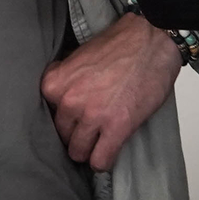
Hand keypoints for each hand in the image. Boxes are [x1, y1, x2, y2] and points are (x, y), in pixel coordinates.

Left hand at [40, 13, 181, 170]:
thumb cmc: (119, 44)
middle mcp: (68, 101)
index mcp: (54, 83)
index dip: (64, 116)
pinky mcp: (117, 128)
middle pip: (62, 136)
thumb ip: (65, 80)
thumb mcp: (77, 58)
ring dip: (89, 149)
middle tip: (90, 128)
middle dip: (76, 134)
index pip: (47, 116)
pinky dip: (103, 160)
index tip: (75, 116)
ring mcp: (92, 116)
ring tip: (100, 141)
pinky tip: (109, 151)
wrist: (151, 38)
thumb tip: (60, 99)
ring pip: (78, 152)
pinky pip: (100, 160)